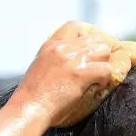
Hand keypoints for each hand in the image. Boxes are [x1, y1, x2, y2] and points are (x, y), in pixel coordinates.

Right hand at [11, 21, 135, 127]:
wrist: (29, 108)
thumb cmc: (33, 97)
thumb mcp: (40, 68)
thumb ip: (55, 60)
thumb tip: (72, 63)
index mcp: (51, 45)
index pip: (76, 26)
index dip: (87, 37)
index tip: (88, 52)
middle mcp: (62, 48)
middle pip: (95, 39)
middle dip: (100, 54)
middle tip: (98, 68)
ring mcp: (72, 59)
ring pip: (103, 50)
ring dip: (103, 65)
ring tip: (97, 78)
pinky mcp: (81, 73)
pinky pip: (106, 69)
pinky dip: (105, 79)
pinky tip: (97, 87)